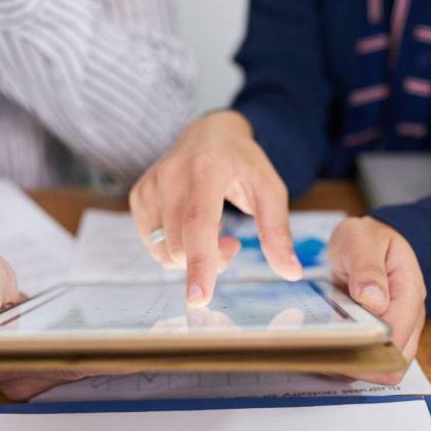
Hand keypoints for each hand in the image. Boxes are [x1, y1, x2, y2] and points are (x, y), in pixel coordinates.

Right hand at [129, 110, 302, 304]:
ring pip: (163, 251)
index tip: (199, 297)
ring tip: (212, 232)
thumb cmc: (242, 163)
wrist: (209, 132)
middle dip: (207, 262)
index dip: (199, 263)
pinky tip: (191, 228)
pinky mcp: (138, 196)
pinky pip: (152, 244)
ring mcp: (150, 185)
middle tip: (230, 244)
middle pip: (179, 246)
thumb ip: (277, 232)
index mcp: (206, 170)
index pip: (198, 223)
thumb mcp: (270, 190)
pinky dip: (174, 248)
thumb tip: (291, 272)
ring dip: (191, 257)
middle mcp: (171, 175)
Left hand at [328, 217, 426, 384]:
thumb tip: (375, 302)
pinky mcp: (380, 335)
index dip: (374, 348)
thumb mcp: (363, 243)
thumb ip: (368, 269)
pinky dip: (349, 360)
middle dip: (366, 364)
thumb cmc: (366, 238)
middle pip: (397, 359)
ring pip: (384, 365)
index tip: (343, 347)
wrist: (365, 239)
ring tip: (325, 354)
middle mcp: (409, 315)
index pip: (400, 334)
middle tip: (328, 354)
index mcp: (409, 291)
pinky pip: (369, 359)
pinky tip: (327, 351)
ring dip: (356, 366)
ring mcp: (396, 327)